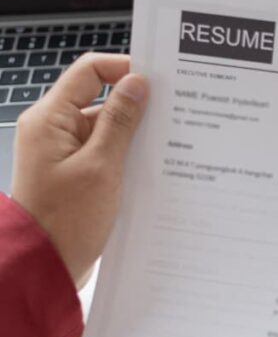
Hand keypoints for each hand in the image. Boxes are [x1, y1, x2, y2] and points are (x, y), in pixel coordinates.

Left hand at [11, 54, 147, 286]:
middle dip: (136, 106)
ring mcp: (64, 152)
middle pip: (100, 98)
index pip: (89, 71)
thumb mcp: (101, 167)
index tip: (160, 80)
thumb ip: (120, 122)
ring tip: (167, 147)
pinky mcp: (76, 173)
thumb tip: (137, 83)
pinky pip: (106, 152)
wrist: (44, 267)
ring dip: (135, 136)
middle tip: (173, 115)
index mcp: (50, 119)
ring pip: (107, 128)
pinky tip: (151, 168)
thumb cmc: (65, 221)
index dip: (124, 69)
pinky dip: (128, 156)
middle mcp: (53, 130)